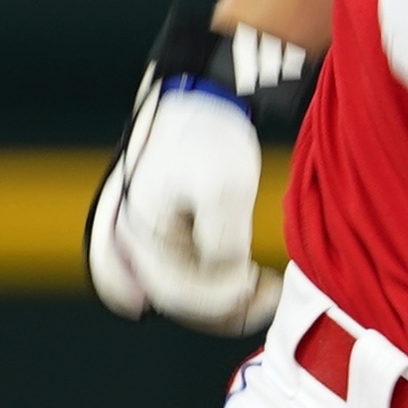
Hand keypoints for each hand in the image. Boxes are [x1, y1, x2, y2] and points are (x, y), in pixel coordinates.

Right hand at [86, 71, 271, 330]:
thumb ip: (223, 243)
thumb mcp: (226, 188)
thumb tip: (228, 279)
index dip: (219, 301)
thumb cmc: (210, 137)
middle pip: (178, 301)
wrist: (202, 101)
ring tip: (267, 289)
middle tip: (271, 292)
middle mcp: (137, 242)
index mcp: (141, 230)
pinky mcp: (170, 237)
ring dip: (227, 303)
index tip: (255, 283)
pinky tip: (252, 281)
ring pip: (186, 295)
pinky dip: (221, 288)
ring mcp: (151, 242)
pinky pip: (191, 278)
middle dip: (227, 306)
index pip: (176, 292)